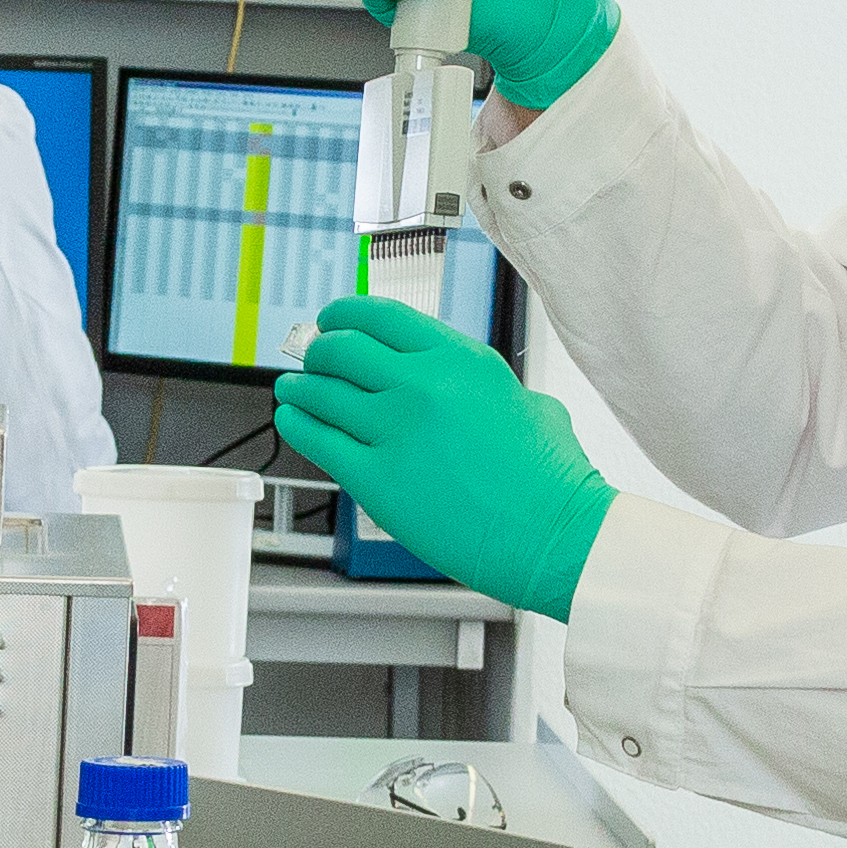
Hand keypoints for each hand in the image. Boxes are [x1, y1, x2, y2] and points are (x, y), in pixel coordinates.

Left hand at [272, 295, 616, 619]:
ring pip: (321, 392)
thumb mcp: (527, 403)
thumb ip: (485, 389)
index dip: (346, 314)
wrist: (553, 534)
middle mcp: (423, 386)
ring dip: (300, 387)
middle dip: (319, 349)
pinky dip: (297, 424)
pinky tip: (293, 420)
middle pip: (342, 349)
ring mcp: (395, 431)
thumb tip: (467, 391)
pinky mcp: (376, 480)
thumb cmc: (549, 478)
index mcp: (461, 360)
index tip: (333, 320)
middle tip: (311, 355)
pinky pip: (317, 439)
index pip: (382, 316)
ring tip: (293, 389)